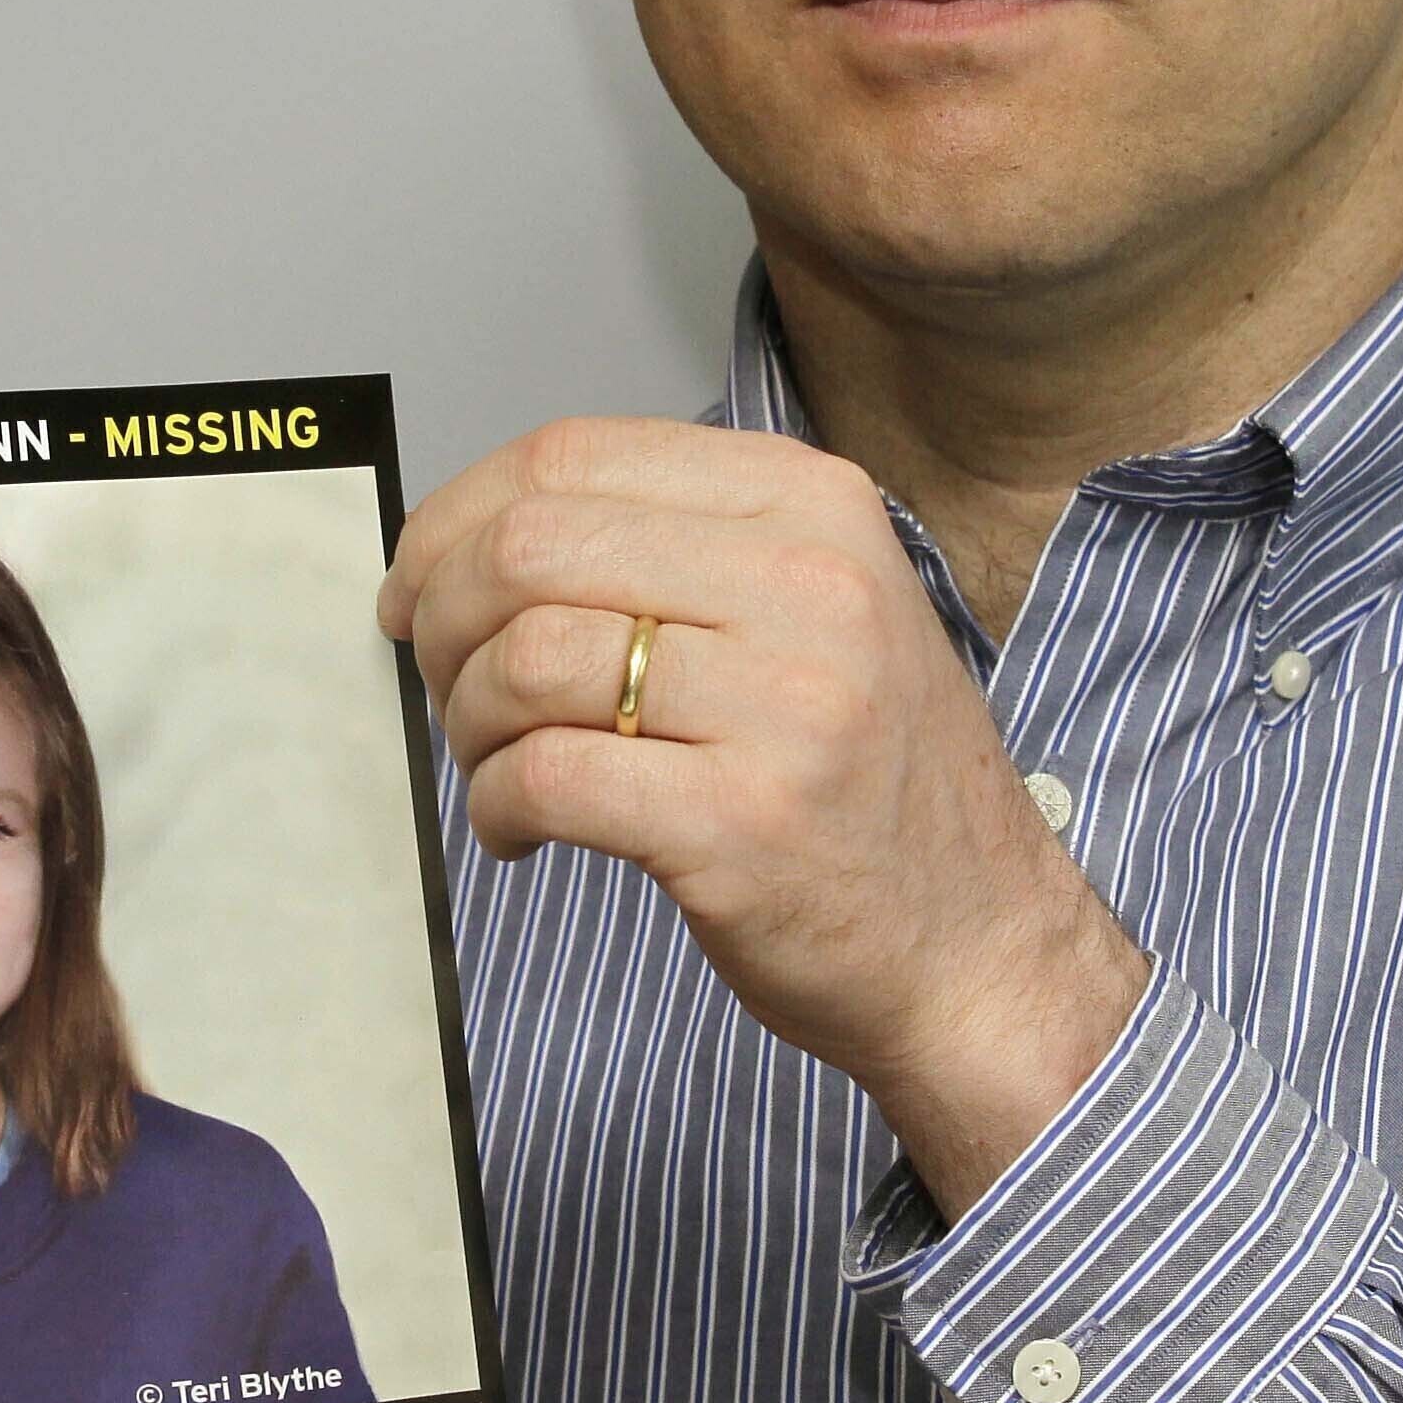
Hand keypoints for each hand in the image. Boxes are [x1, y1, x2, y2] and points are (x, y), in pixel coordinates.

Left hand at [384, 417, 1147, 1208]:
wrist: (981, 947)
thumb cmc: (871, 783)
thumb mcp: (818, 611)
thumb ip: (677, 552)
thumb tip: (478, 538)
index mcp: (812, 507)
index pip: (574, 455)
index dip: (458, 515)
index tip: (421, 578)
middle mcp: (807, 587)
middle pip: (530, 546)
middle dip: (444, 613)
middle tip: (439, 675)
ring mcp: (782, 708)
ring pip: (526, 659)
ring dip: (465, 717)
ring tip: (491, 761)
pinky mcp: (739, 826)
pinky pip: (546, 778)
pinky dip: (496, 804)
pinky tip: (518, 828)